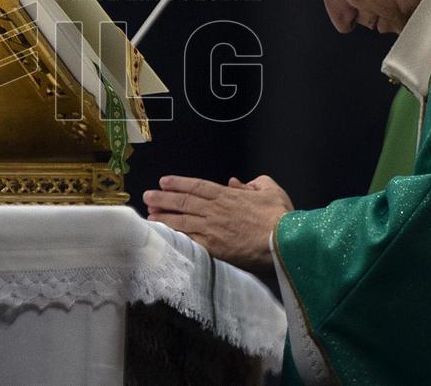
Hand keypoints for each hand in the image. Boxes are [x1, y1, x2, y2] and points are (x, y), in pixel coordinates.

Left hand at [143, 174, 293, 272]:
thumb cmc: (279, 216)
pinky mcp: (214, 248)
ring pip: (182, 221)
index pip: (196, 186)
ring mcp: (213, 230)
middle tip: (147, 196)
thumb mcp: (270, 189)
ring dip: (164, 217)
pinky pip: (190, 241)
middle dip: (163, 198)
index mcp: (227, 195)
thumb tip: (237, 183)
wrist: (283, 241)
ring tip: (149, 215)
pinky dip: (176, 238)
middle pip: (183, 202)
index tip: (163, 182)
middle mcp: (215, 210)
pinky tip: (165, 237)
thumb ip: (253, 183)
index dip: (178, 183)